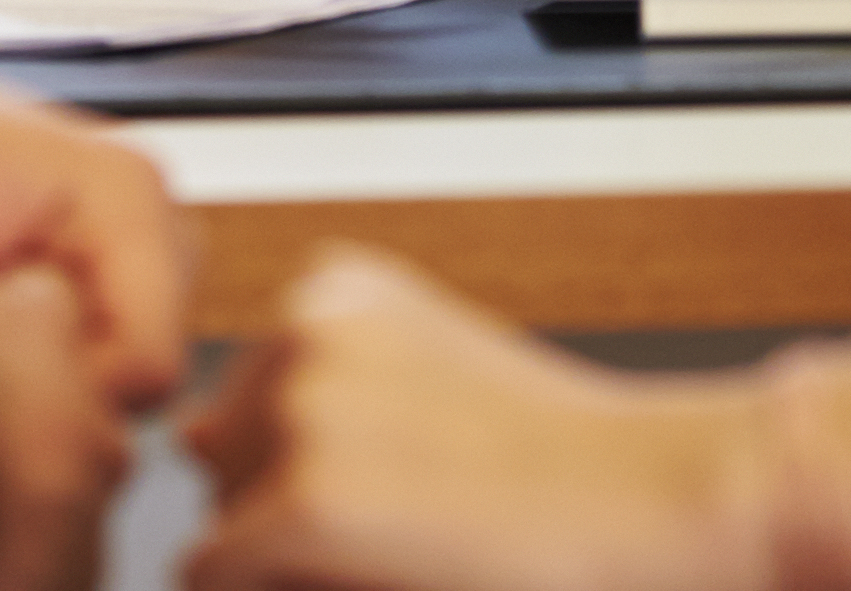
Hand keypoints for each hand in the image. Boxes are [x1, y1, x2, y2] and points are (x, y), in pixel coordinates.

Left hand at [187, 247, 770, 590]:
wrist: (662, 496)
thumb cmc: (572, 458)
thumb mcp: (428, 383)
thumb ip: (315, 396)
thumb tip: (187, 437)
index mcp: (334, 290)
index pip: (241, 407)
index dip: (303, 471)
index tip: (399, 490)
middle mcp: (303, 331)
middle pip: (220, 463)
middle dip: (276, 511)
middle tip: (408, 530)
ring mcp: (301, 413)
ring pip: (219, 525)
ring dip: (279, 556)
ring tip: (403, 551)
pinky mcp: (305, 502)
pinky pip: (216, 577)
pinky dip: (273, 588)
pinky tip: (384, 573)